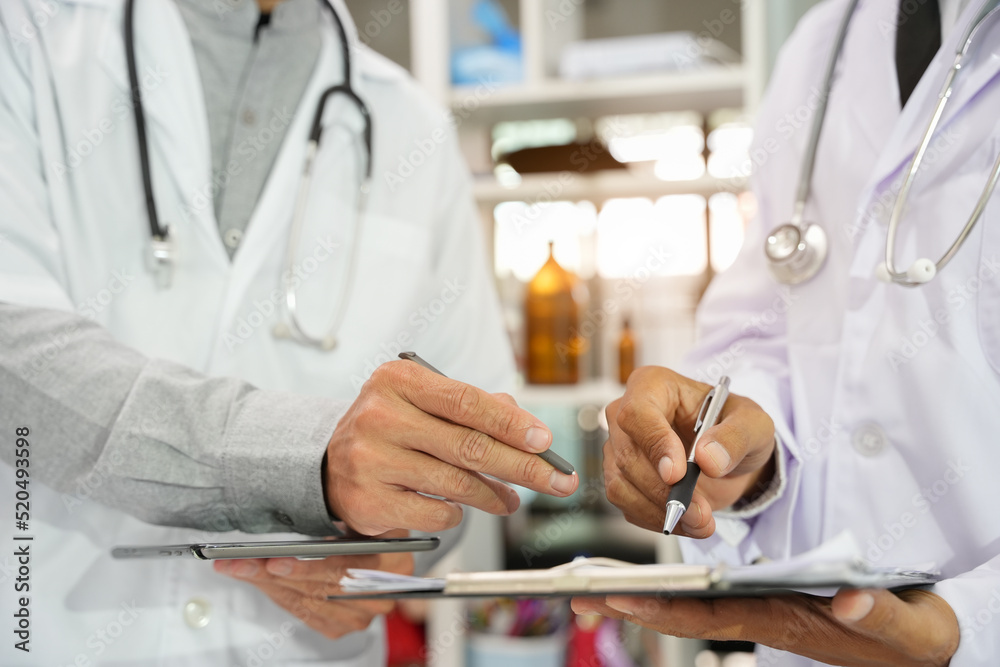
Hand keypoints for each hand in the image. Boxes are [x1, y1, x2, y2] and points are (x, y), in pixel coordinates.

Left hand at [214, 532, 413, 639]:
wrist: (378, 556)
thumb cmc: (368, 528)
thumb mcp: (368, 514)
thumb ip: (350, 517)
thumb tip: (313, 512)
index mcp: (394, 564)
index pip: (346, 569)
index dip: (309, 567)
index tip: (276, 561)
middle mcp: (381, 596)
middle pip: (320, 589)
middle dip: (275, 575)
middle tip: (243, 563)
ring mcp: (361, 616)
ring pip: (307, 602)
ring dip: (268, 585)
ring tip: (239, 567)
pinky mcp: (342, 627)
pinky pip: (304, 613)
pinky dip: (277, 595)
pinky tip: (258, 579)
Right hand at [325, 360, 577, 534]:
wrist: (331, 466)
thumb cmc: (392, 430)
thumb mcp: (423, 403)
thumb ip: (474, 409)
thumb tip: (529, 431)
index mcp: (397, 380)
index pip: (466, 401)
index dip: (511, 423)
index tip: (546, 441)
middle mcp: (380, 416)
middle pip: (469, 446)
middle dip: (522, 466)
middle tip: (556, 480)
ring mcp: (371, 460)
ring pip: (456, 484)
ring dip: (495, 496)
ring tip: (511, 500)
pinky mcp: (369, 501)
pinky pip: (435, 513)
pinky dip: (457, 514)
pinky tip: (458, 508)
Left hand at [571, 587, 959, 666]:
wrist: (918, 647)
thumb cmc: (909, 637)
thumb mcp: (909, 626)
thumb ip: (881, 614)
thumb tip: (850, 598)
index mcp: (784, 620)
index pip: (712, 616)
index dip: (663, 610)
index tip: (619, 599)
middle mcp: (761, 617)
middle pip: (685, 613)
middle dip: (631, 605)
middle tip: (579, 595)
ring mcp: (759, 611)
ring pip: (691, 606)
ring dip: (641, 598)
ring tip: (593, 589)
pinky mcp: (766, 603)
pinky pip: (710, 598)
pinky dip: (672, 592)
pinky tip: (644, 587)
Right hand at [604, 366, 774, 537]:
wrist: (729, 455)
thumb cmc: (735, 427)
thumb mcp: (752, 424)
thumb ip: (735, 437)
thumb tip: (708, 459)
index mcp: (653, 385)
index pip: (638, 413)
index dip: (655, 444)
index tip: (678, 474)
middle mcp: (628, 413)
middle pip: (628, 454)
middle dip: (664, 490)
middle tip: (700, 511)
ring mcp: (620, 447)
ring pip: (622, 483)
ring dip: (660, 510)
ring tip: (699, 522)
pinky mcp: (621, 477)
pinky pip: (627, 504)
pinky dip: (656, 519)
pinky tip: (685, 521)